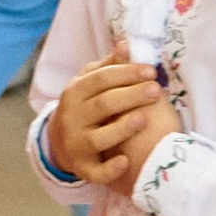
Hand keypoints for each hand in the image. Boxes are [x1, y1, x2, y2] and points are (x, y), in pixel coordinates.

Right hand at [50, 57, 173, 190]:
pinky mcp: (83, 168)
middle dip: (131, 96)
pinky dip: (111, 169)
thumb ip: (108, 66)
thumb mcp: (89, 84)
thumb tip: (126, 44)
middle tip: (156, 91)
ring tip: (144, 119)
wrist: (60, 142)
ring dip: (122, 128)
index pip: (101, 79)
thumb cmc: (84, 107)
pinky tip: (126, 162)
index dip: (127, 73)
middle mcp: (73, 118)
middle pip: (103, 104)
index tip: (151, 71)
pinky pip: (97, 172)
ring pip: (99, 137)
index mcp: (75, 92)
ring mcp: (76, 144)